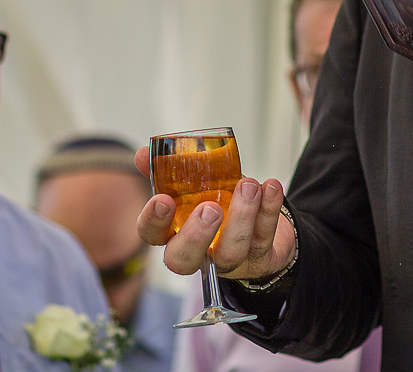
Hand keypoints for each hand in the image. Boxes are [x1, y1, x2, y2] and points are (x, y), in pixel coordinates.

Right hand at [134, 146, 295, 279]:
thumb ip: (169, 170)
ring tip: (248, 185)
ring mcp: (229, 259)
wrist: (260, 225)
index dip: (154, 221)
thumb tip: (143, 153)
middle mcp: (198, 253)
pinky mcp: (260, 258)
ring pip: (231, 250)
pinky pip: (264, 237)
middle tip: (209, 209)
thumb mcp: (194, 186)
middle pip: (185, 259)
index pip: (152, 235)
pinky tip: (270, 187)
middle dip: (196, 235)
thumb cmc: (218, 204)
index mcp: (174, 233)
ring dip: (241, 216)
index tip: (163, 200)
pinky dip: (269, 210)